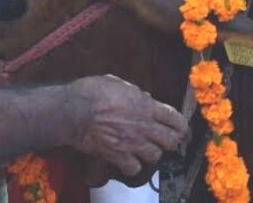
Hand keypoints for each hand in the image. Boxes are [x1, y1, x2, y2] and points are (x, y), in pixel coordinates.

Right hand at [65, 75, 187, 177]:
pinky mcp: (117, 155)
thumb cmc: (92, 92)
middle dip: (170, 141)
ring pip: (155, 156)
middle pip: (171, 141)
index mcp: (147, 106)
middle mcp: (144, 126)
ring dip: (151, 153)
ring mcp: (132, 142)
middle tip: (163, 140)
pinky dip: (132, 167)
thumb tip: (144, 98)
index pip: (176, 119)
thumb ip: (136, 93)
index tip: (179, 128)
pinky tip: (128, 160)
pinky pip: (134, 169)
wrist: (73, 111)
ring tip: (144, 149)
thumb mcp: (119, 83)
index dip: (180, 125)